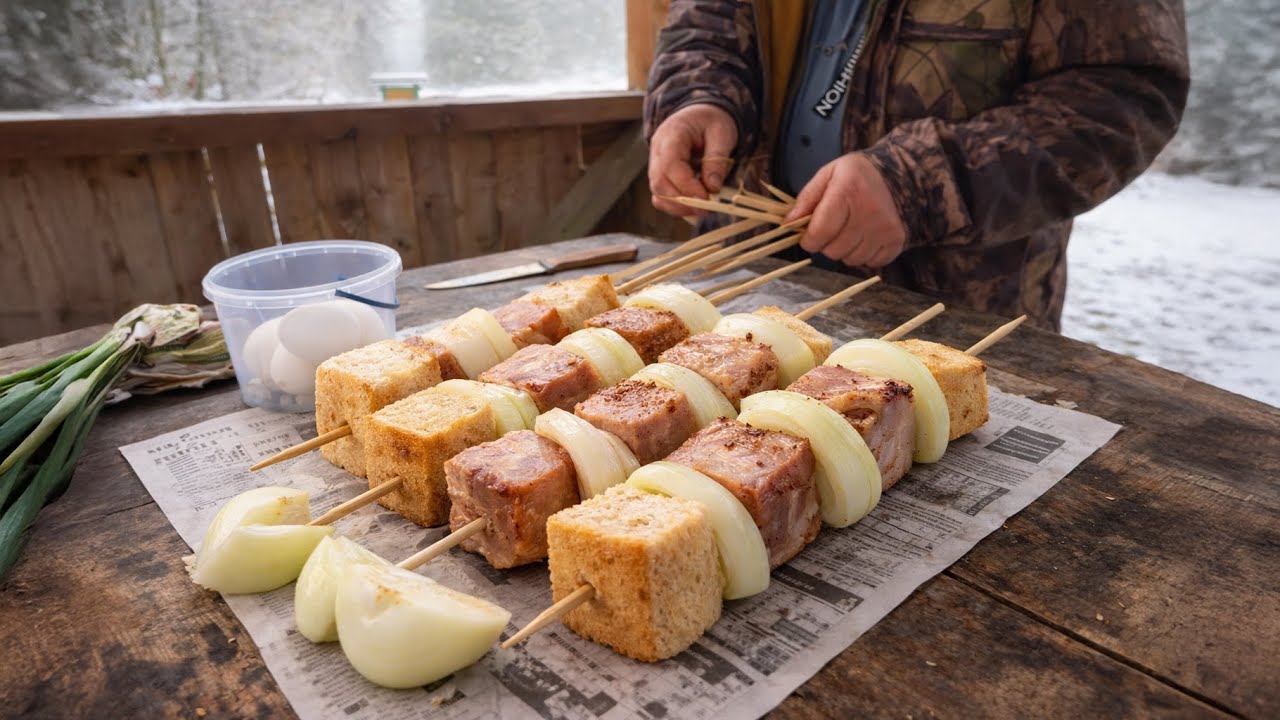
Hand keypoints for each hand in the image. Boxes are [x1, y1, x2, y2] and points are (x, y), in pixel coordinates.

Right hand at [648, 103, 737, 216]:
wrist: (701, 115)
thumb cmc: (711, 121)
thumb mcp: (721, 133)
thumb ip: (716, 159)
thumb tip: (712, 188)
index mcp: (671, 134)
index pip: (670, 165)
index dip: (686, 186)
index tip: (706, 199)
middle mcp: (657, 150)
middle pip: (659, 182)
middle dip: (681, 201)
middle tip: (705, 210)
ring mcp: (656, 164)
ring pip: (658, 192)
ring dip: (678, 207)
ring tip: (701, 211)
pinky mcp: (660, 175)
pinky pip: (662, 195)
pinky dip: (676, 205)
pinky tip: (694, 206)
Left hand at [786, 153, 906, 268]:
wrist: (897, 174)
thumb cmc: (856, 176)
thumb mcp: (827, 175)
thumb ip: (806, 199)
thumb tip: (788, 223)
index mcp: (848, 191)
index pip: (820, 232)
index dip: (808, 240)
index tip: (808, 236)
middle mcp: (869, 212)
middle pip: (833, 250)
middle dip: (825, 244)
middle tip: (831, 230)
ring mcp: (885, 228)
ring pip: (850, 260)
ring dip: (844, 251)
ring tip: (848, 232)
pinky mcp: (896, 241)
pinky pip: (870, 263)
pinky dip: (863, 255)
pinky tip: (863, 238)